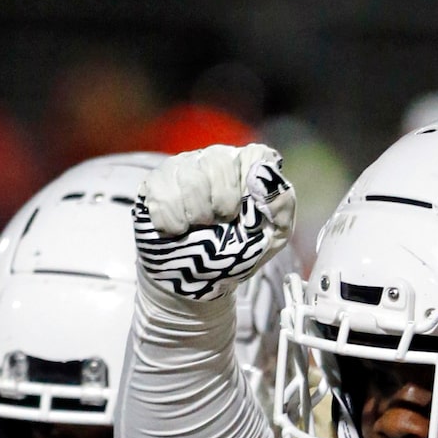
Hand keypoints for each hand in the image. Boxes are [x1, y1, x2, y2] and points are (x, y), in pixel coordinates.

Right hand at [134, 143, 296, 302]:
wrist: (196, 283)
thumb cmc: (236, 255)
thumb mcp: (272, 237)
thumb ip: (281, 205)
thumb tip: (263, 175)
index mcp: (247, 168)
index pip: (256, 155)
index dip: (253, 182)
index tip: (246, 210)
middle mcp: (215, 159)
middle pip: (219, 162)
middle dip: (222, 204)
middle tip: (220, 225)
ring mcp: (183, 167)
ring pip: (190, 179)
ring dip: (198, 216)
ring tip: (199, 230)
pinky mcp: (156, 183)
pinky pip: (164, 196)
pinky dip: (174, 222)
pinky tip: (178, 230)